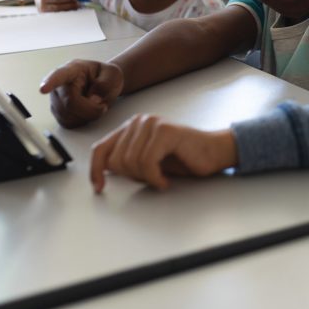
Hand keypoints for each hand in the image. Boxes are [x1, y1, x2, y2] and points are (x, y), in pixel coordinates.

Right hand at [39, 60, 123, 127]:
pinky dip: (82, 121)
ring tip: (96, 106)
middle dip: (90, 109)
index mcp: (74, 69)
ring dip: (87, 116)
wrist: (105, 83)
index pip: (59, 75)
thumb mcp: (113, 75)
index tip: (43, 89)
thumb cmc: (106, 77)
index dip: (50, 82)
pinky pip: (68, 123)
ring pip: (68, 116)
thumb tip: (92, 99)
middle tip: (102, 105)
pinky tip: (88, 113)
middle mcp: (60, 84)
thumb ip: (104, 85)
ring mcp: (57, 99)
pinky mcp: (58, 112)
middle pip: (69, 103)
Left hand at [89, 115, 237, 191]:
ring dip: (147, 178)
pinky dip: (155, 178)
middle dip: (133, 176)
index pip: (100, 148)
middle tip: (152, 177)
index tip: (99, 187)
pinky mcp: (165, 131)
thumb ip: (125, 160)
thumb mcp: (146, 161)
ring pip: (131, 163)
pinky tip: (165, 180)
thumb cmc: (182, 158)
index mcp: (131, 126)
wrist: (213, 152)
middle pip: (116, 160)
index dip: (95, 170)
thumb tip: (102, 170)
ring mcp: (152, 123)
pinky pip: (148, 162)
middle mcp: (139, 121)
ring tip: (160, 177)